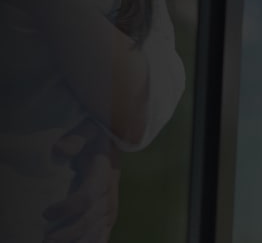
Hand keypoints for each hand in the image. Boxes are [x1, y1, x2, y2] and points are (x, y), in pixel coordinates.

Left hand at [43, 119, 120, 242]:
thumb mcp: (88, 130)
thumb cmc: (95, 139)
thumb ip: (76, 138)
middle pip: (90, 221)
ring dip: (79, 242)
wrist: (115, 146)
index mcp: (104, 174)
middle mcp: (110, 195)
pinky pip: (101, 237)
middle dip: (68, 234)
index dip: (67, 207)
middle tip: (46, 241)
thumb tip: (59, 150)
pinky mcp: (108, 218)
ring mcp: (110, 209)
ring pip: (96, 233)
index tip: (46, 212)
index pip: (88, 196)